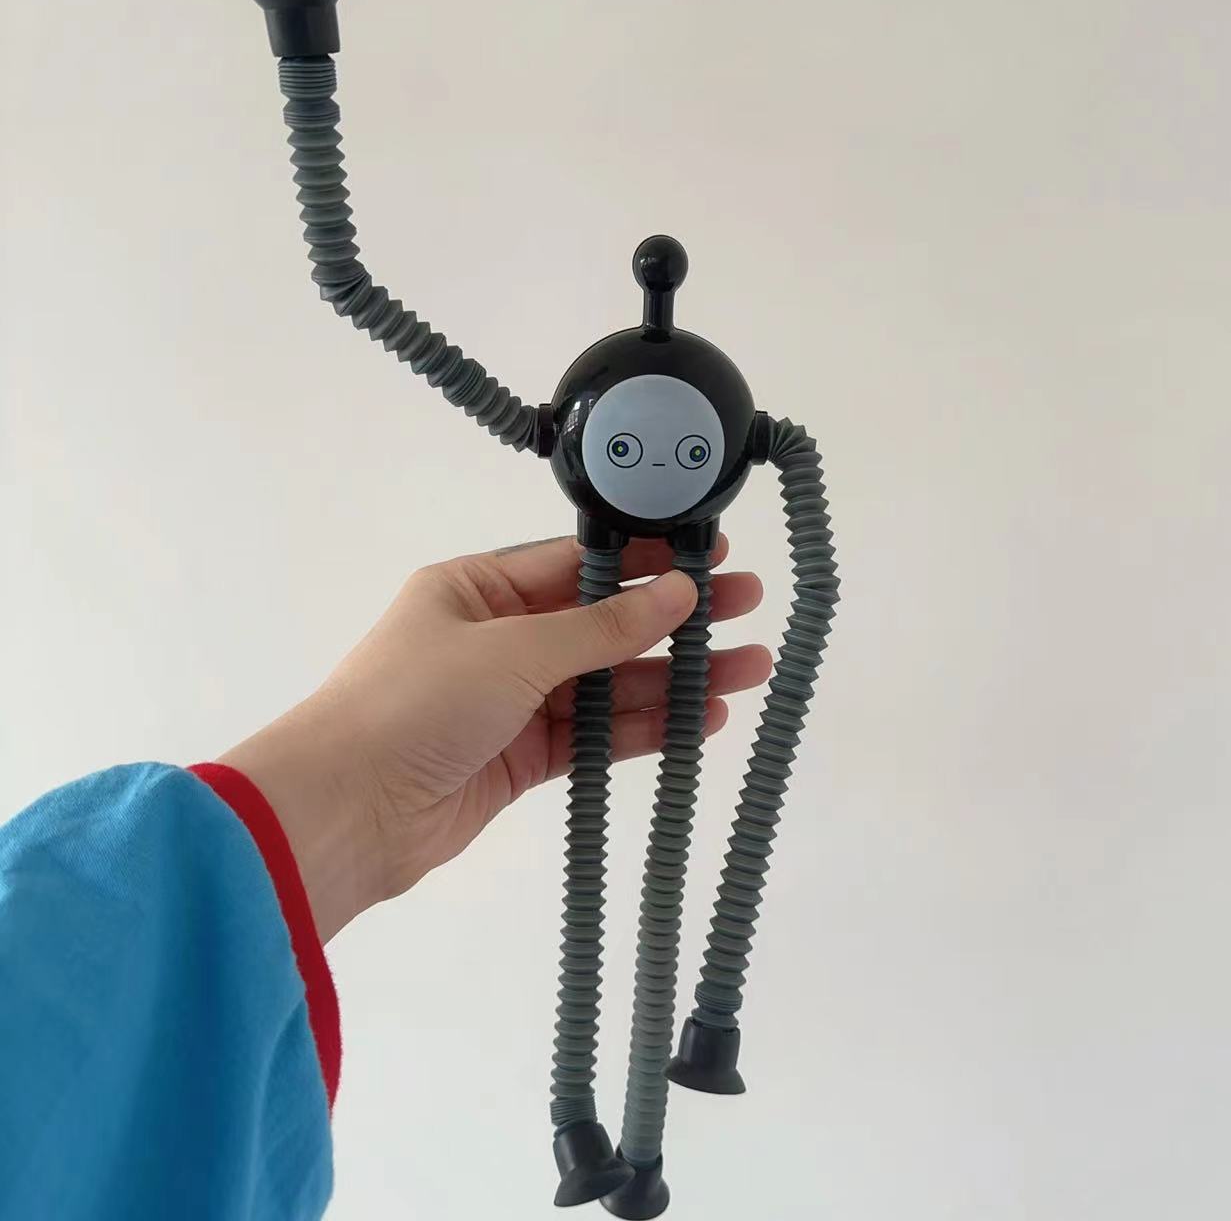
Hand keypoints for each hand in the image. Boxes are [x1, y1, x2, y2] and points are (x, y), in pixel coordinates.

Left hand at [220, 534, 769, 941]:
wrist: (343, 814)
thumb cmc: (414, 703)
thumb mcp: (512, 649)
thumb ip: (601, 627)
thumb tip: (679, 592)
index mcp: (477, 588)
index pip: (577, 563)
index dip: (647, 561)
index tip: (711, 556)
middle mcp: (497, 638)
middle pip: (602, 624)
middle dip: (673, 620)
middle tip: (747, 610)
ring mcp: (509, 701)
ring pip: (606, 683)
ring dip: (671, 680)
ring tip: (748, 671)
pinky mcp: (520, 759)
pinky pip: (593, 735)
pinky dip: (643, 728)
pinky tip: (700, 721)